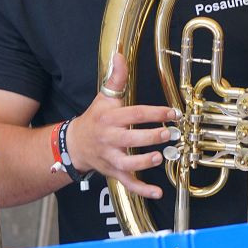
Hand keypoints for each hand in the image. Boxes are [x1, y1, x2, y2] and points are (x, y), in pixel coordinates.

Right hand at [65, 53, 177, 198]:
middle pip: (129, 139)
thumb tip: (119, 55)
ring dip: (144, 162)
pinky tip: (158, 191)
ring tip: (160, 157)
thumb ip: (116, 78)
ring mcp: (111, 157)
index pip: (133, 114)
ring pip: (127, 163)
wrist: (75, 144)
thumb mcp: (104, 98)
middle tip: (168, 134)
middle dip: (149, 137)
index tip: (172, 112)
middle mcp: (110, 139)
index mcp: (110, 119)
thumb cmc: (95, 119)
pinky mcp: (114, 172)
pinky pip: (128, 183)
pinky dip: (142, 189)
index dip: (153, 113)